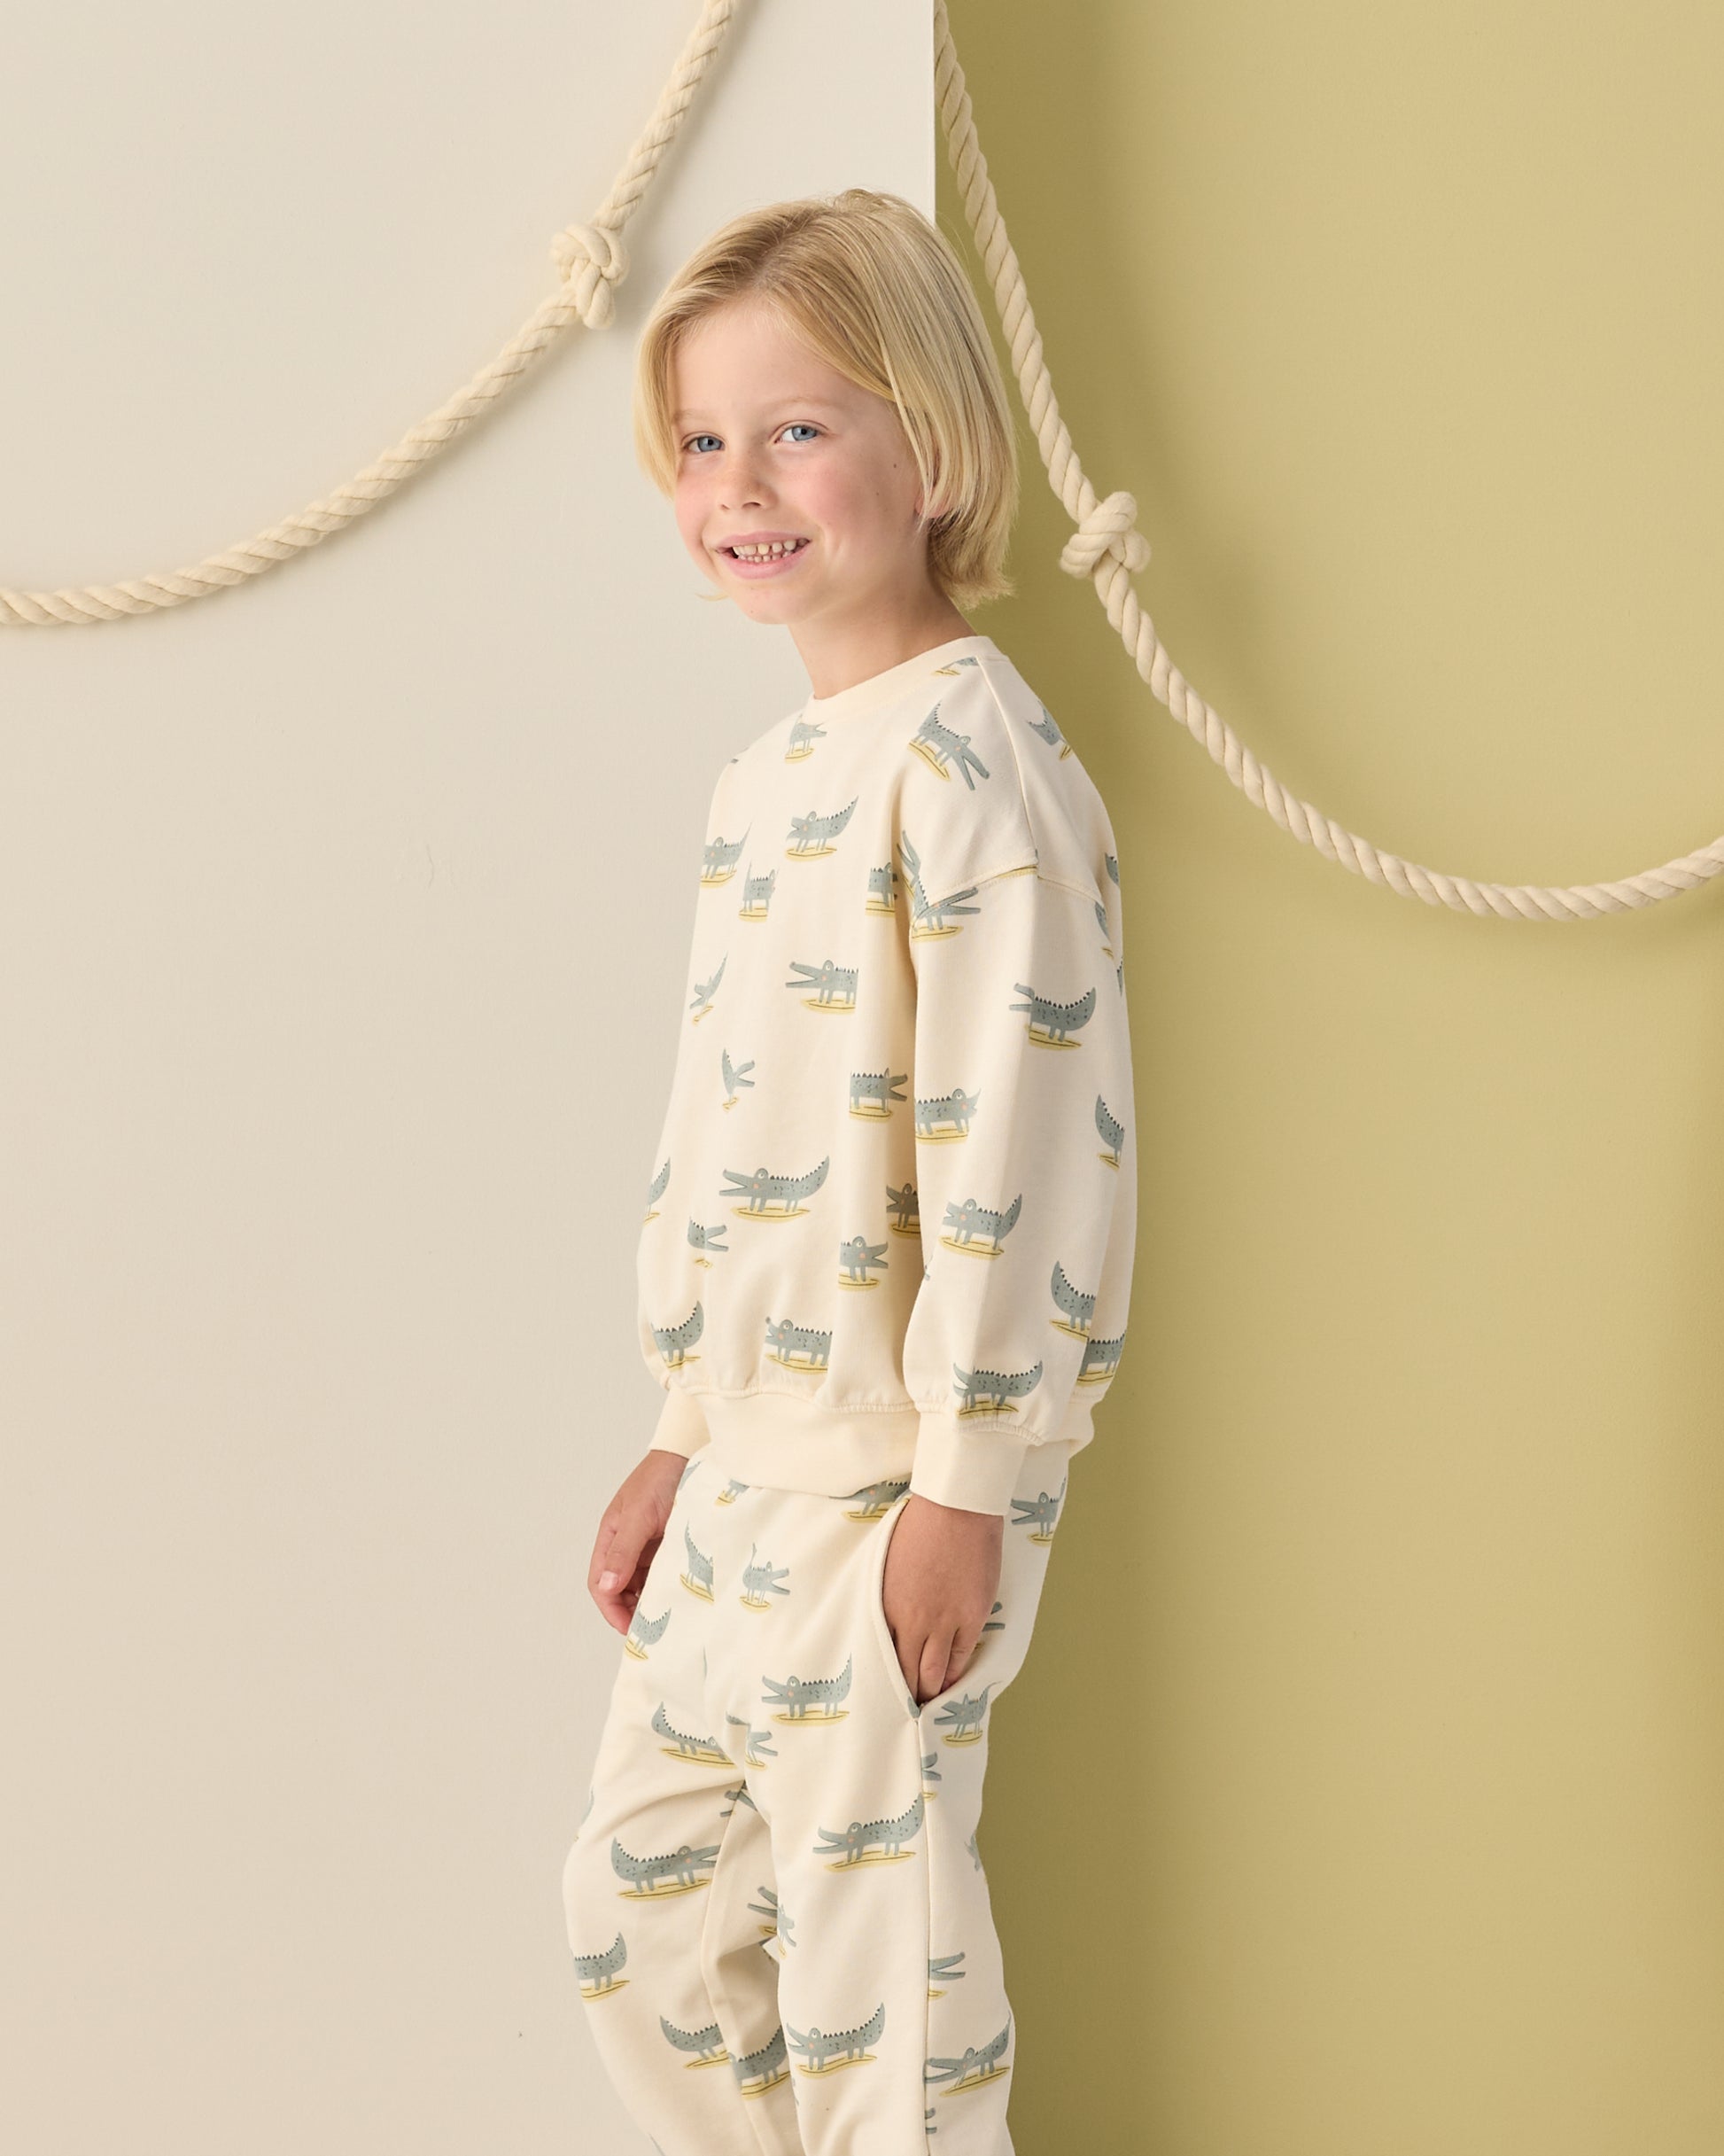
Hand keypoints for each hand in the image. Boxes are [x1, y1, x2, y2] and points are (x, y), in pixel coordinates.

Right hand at [589, 1448, 689, 1634]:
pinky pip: (664, 1573)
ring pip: (644, 1584)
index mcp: (611, 1537)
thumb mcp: (639, 1516)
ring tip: (669, 1617)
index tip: (631, 1630)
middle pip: (621, 1589)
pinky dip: (669, 1586)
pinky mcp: (671, 1544)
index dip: (612, 1610)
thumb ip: (623, 1551)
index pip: (601, 1584)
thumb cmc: (661, 1478)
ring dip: (652, 1600)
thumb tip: (606, 1587)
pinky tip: (682, 1596)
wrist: (693, 1454)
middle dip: (632, 1611)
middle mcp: (627, 1544)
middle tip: (653, 1632)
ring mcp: (649, 1545)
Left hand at [881, 1492, 1003, 1703]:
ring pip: (933, 1673)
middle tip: (904, 1708)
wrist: (955, 1510)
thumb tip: (887, 1622)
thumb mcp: (887, 1566)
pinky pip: (960, 1659)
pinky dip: (954, 1675)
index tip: (883, 1692)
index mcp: (886, 1607)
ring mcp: (944, 1622)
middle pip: (906, 1673)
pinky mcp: (971, 1618)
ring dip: (929, 1692)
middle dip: (905, 1694)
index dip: (884, 1680)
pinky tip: (949, 1683)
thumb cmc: (918, 1529)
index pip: (881, 1657)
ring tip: (926, 1703)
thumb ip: (887, 1600)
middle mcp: (913, 1622)